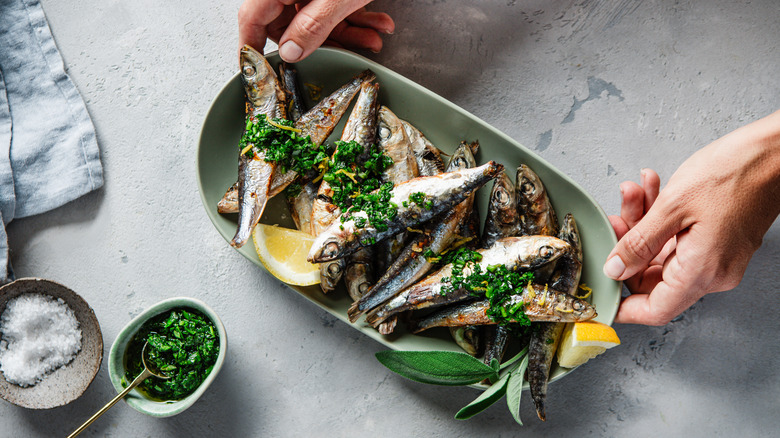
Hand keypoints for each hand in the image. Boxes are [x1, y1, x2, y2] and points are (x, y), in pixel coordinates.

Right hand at [238, 0, 394, 61]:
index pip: (253, 19)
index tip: (259, 72)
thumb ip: (312, 26)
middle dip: (321, 44)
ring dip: (348, 33)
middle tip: (339, 53)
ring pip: (317, 21)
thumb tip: (291, 52)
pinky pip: (333, 9)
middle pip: (289, 25)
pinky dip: (356, 19)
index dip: (253, 49)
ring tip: (371, 40)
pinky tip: (377, 24)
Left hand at [605, 110, 779, 324]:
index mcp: (702, 272)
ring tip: (634, 190)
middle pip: (652, 276)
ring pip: (662, 251)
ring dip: (642, 223)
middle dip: (627, 246)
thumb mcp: (672, 207)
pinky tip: (651, 189)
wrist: (774, 152)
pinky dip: (661, 218)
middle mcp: (712, 272)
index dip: (623, 305)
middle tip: (614, 218)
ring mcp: (716, 257)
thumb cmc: (734, 173)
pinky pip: (679, 238)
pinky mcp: (717, 240)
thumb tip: (615, 270)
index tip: (600, 293)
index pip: (655, 309)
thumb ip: (638, 243)